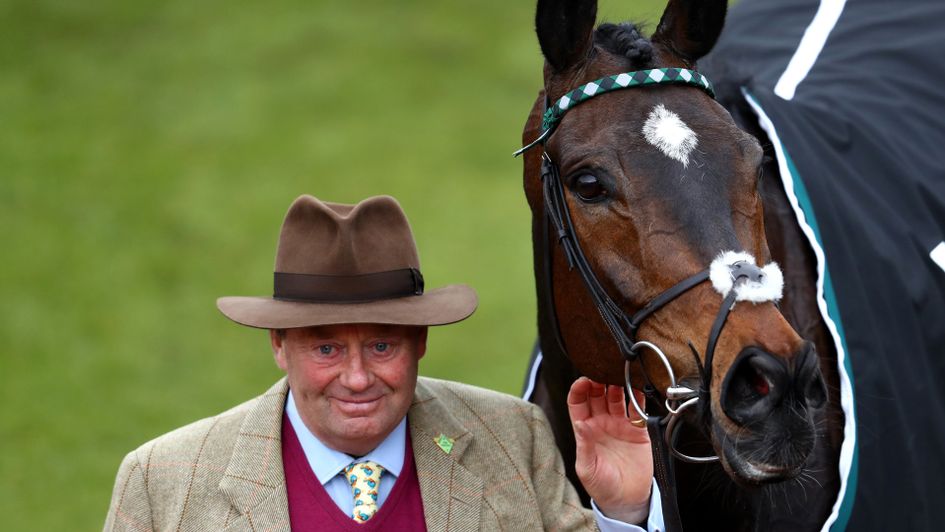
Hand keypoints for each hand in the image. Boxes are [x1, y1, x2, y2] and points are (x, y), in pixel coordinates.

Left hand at [567, 377, 652, 523]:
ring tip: (618, 376)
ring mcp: (619, 425)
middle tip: (601, 373)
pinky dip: (638, 396)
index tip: (583, 381)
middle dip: (597, 381)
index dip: (579, 390)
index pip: (578, 403)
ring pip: (616, 397)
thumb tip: (580, 423)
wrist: (627, 500)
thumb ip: (584, 445)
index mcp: (585, 430)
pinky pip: (637, 408)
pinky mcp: (638, 430)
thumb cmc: (602, 486)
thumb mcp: (588, 468)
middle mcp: (601, 423)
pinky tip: (637, 387)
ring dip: (616, 385)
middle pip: (597, 394)